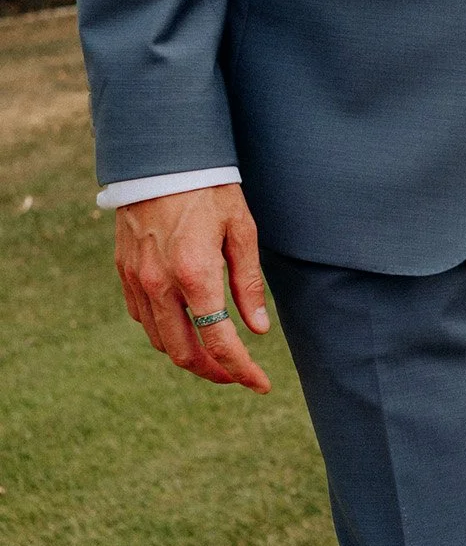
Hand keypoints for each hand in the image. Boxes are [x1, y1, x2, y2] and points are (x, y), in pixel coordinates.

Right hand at [114, 184, 272, 391]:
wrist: (161, 160)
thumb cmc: (211, 192)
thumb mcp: (243, 232)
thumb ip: (248, 283)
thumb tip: (257, 329)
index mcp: (196, 275)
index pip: (219, 342)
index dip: (242, 371)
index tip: (261, 384)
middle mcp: (160, 284)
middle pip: (184, 353)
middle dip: (214, 372)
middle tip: (240, 375)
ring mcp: (138, 280)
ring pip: (160, 340)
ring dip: (188, 355)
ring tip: (217, 355)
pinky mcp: (125, 272)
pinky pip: (143, 318)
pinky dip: (166, 332)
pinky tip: (187, 327)